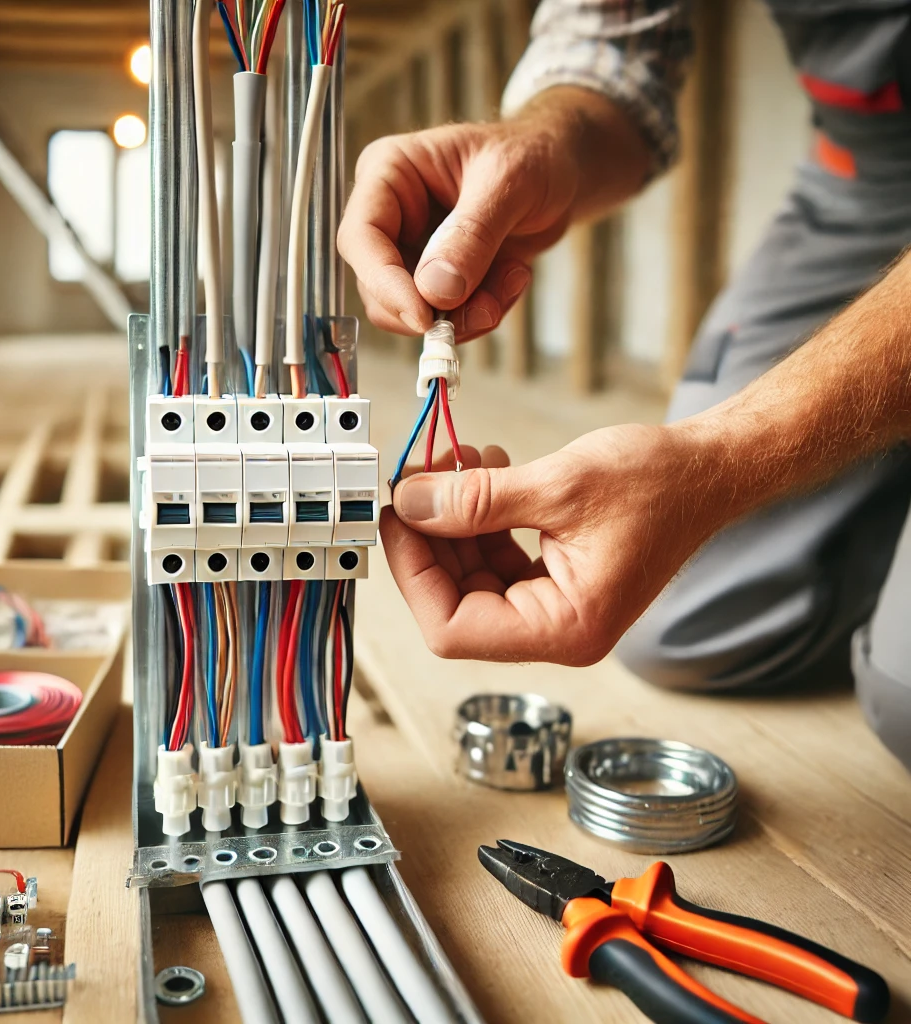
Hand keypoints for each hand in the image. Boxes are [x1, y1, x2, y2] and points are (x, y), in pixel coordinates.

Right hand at [337, 88, 650, 342]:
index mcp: (389, 173)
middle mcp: (391, 216)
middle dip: (434, 309)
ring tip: (512, 279)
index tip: (424, 315)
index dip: (385, 282)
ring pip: (412, 313)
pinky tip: (513, 277)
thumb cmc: (532, 154)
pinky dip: (482, 312)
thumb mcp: (508, 181)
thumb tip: (436, 290)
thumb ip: (472, 234)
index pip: (361, 238)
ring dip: (466, 314)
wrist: (560, 172)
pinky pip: (446, 319)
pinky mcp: (436, 281)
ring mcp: (411, 252)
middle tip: (487, 307)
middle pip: (378, 287)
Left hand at [380, 425, 731, 664]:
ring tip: (459, 462)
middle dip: (432, 537)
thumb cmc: (660, 482)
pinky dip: (483, 518)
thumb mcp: (557, 486)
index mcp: (565, 629)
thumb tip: (410, 505)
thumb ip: (474, 502)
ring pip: (474, 575)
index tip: (398, 517)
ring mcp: (558, 606)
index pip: (452, 628)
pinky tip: (485, 473)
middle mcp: (559, 629)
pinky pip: (499, 558)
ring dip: (456, 520)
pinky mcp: (559, 580)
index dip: (413, 572)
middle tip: (419, 478)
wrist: (711, 469)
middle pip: (458, 601)